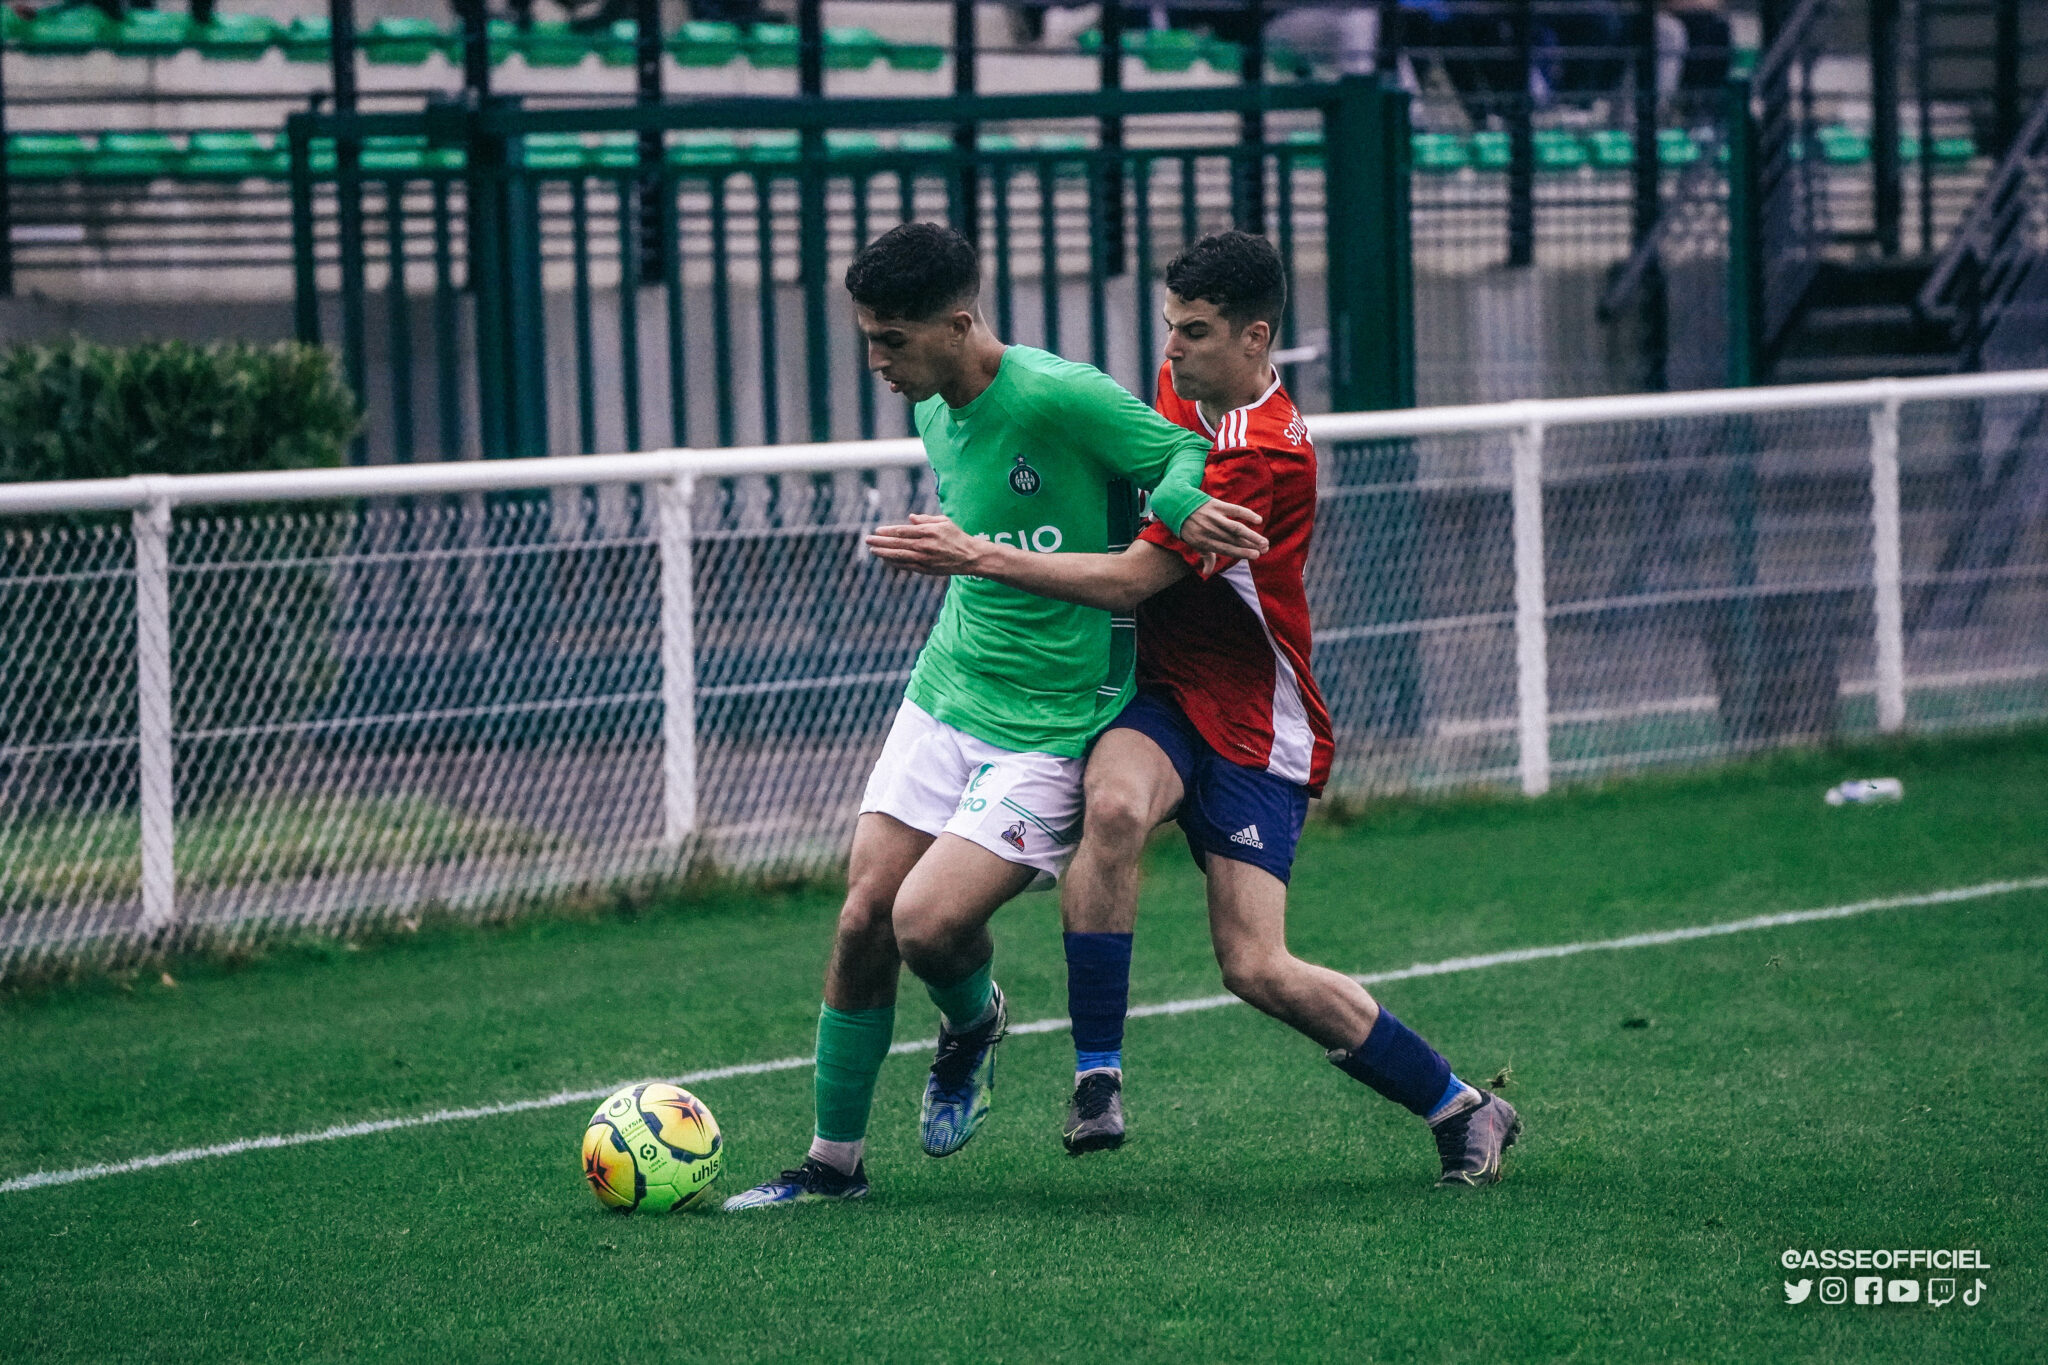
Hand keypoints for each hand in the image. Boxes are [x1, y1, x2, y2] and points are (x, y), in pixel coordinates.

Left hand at [865, 513, 987, 576]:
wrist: (970, 557)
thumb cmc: (957, 536)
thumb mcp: (944, 522)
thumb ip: (926, 519)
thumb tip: (910, 518)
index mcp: (928, 532)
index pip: (903, 531)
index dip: (888, 531)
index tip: (877, 530)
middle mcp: (924, 546)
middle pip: (897, 544)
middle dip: (880, 542)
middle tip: (867, 540)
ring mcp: (925, 559)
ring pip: (899, 556)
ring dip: (884, 553)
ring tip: (873, 550)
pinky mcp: (926, 569)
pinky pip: (906, 566)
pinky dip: (895, 563)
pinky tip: (886, 560)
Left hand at [1177, 498, 1267, 560]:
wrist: (1177, 504)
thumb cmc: (1189, 527)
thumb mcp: (1194, 543)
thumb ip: (1205, 557)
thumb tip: (1207, 573)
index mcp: (1204, 542)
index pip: (1226, 549)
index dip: (1241, 553)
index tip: (1256, 556)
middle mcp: (1209, 530)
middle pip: (1233, 539)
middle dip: (1251, 545)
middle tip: (1265, 549)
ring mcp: (1213, 517)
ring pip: (1236, 527)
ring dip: (1251, 534)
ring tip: (1264, 541)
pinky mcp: (1216, 505)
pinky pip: (1234, 509)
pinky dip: (1247, 514)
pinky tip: (1258, 520)